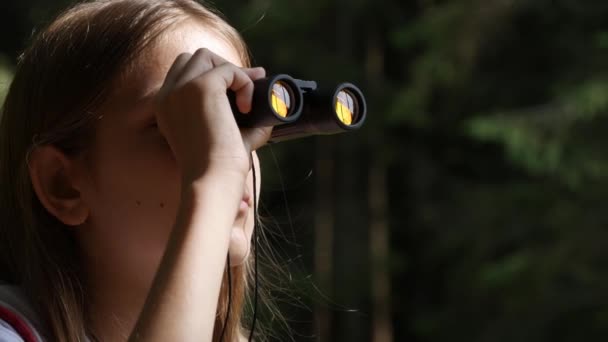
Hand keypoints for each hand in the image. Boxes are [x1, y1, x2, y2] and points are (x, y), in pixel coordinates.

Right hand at [155, 48, 271, 181]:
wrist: (213, 180)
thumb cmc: (220, 167)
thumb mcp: (226, 135)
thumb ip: (240, 116)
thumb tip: (268, 98)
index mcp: (166, 107)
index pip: (183, 72)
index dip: (212, 74)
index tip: (239, 88)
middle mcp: (167, 95)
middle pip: (194, 58)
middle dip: (223, 67)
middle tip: (248, 89)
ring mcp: (181, 88)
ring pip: (208, 56)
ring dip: (232, 71)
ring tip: (247, 101)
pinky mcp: (201, 87)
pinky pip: (229, 70)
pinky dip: (244, 83)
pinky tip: (248, 107)